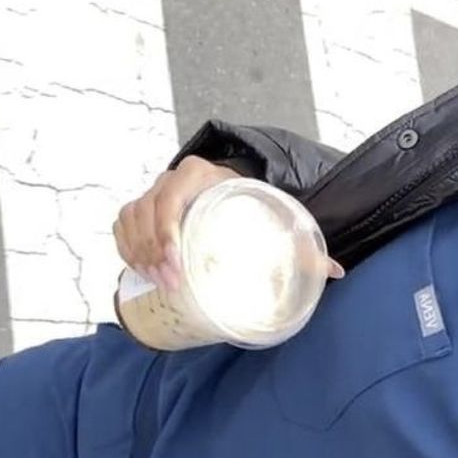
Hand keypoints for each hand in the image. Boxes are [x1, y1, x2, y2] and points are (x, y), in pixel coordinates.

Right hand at [112, 155, 344, 290]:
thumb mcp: (274, 218)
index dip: (167, 232)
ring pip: (131, 219)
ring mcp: (152, 192)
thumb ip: (302, 244)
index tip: (177, 265)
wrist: (234, 189)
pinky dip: (126, 248)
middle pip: (146, 212)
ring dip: (138, 253)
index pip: (171, 198)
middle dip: (153, 251)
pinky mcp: (142, 209)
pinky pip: (122, 226)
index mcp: (201, 174)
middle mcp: (171, 178)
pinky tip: (139, 271)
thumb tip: (335, 272)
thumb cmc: (253, 205)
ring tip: (158, 282)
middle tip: (171, 283)